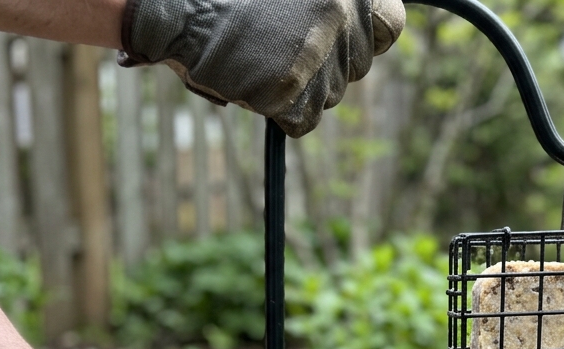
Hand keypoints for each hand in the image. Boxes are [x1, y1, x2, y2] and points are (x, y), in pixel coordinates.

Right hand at [117, 0, 405, 137]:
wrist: (174, 2)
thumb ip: (328, 4)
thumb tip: (368, 34)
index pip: (390, 28)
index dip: (362, 38)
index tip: (336, 41)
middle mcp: (341, 16)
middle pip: (356, 67)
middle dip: (325, 66)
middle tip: (279, 48)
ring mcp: (318, 54)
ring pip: (330, 97)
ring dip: (300, 90)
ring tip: (257, 59)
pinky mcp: (290, 89)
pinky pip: (302, 121)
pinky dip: (280, 114)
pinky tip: (250, 83)